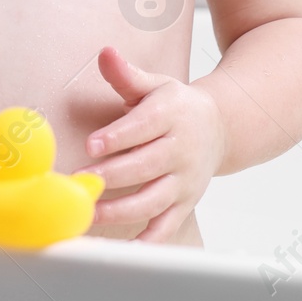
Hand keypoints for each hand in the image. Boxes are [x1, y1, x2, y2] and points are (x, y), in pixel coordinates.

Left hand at [77, 46, 225, 242]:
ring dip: (121, 209)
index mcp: (171, 115)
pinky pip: (166, 225)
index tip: (91, 144)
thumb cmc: (174, 105)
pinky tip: (124, 247)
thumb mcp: (154, 84)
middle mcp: (181, 150)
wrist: (219, 128)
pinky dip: (148, 239)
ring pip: (153, 199)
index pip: (143, 127)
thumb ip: (126, 75)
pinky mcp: (185, 203)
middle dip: (113, 175)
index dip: (118, 137)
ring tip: (90, 211)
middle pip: (146, 166)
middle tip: (82, 181)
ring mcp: (184, 180)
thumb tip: (105, 53)